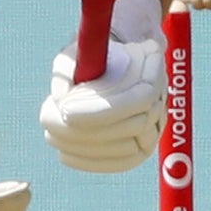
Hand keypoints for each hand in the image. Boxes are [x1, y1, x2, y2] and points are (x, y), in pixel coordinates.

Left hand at [39, 0, 166, 172]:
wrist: (118, 60)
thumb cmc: (96, 51)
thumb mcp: (80, 48)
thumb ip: (70, 66)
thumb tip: (59, 98)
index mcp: (154, 66)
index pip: (138, 98)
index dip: (100, 110)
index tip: (63, 109)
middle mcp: (162, 97)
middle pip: (132, 126)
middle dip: (85, 129)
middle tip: (47, 121)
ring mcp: (156, 125)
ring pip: (126, 148)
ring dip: (83, 145)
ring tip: (51, 133)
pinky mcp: (143, 146)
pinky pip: (122, 162)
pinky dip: (91, 161)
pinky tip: (64, 153)